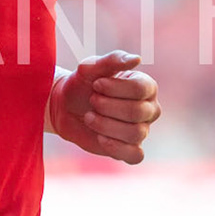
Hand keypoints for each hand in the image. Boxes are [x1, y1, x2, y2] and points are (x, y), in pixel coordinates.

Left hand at [48, 50, 161, 164]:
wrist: (65, 107)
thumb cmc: (82, 84)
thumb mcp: (91, 67)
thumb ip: (112, 60)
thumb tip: (137, 59)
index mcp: (145, 86)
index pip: (141, 88)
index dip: (115, 88)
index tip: (96, 84)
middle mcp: (149, 108)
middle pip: (138, 112)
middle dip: (107, 107)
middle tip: (92, 101)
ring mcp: (141, 130)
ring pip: (135, 133)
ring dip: (105, 125)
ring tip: (90, 117)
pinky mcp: (130, 149)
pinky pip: (136, 155)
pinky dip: (117, 148)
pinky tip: (101, 138)